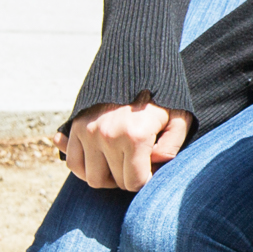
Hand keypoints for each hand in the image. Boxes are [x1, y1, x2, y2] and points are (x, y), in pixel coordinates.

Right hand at [53, 97, 191, 190]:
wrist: (137, 69)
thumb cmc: (163, 99)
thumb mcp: (178, 120)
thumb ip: (170, 148)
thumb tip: (151, 167)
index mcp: (135, 136)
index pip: (135, 182)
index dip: (147, 181)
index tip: (153, 169)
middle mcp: (107, 136)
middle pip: (114, 182)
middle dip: (129, 178)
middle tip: (140, 163)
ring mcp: (88, 132)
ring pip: (91, 178)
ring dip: (107, 176)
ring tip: (122, 163)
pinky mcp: (75, 127)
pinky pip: (73, 163)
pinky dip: (85, 168)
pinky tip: (102, 160)